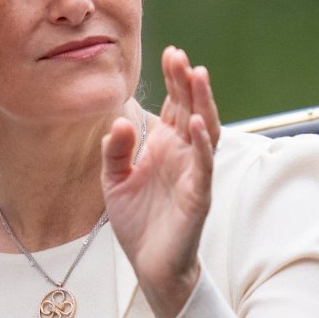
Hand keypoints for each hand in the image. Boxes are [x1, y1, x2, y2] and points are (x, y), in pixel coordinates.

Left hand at [101, 48, 219, 317]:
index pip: (175, 104)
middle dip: (187, 82)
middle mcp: (184, 154)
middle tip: (180, 56)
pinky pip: (202, 167)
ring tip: (196, 77)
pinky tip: (194, 123)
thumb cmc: (137, 220)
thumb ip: (114, 149)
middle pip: (192, 109)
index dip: (174, 79)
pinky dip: (200, 144)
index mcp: (166, 146)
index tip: (169, 52)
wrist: (148, 264)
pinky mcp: (198, 197)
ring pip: (204, 131)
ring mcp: (194, 174)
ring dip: (202, 104)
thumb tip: (121, 121)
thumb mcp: (114, 179)